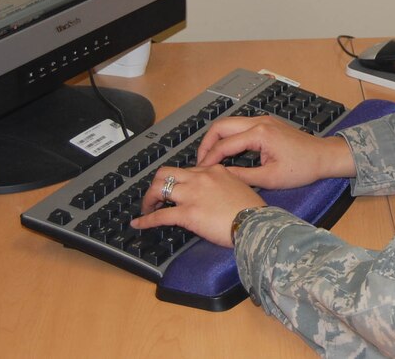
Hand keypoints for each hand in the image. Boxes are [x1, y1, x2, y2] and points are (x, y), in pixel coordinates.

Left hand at [131, 165, 264, 246]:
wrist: (256, 223)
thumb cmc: (253, 210)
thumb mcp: (240, 187)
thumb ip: (224, 184)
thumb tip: (215, 192)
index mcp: (214, 170)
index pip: (188, 170)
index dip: (178, 181)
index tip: (177, 189)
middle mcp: (200, 178)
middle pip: (167, 173)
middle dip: (157, 183)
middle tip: (157, 196)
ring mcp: (192, 195)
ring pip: (159, 188)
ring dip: (149, 199)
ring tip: (147, 208)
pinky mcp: (188, 213)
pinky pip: (160, 215)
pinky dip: (146, 220)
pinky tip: (138, 224)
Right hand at [197, 115, 355, 188]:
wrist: (323, 157)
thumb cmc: (303, 167)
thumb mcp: (270, 178)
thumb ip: (242, 176)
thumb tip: (220, 177)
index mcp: (259, 134)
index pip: (224, 144)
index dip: (209, 159)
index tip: (200, 171)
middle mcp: (259, 122)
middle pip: (221, 126)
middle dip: (207, 143)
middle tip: (200, 161)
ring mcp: (263, 120)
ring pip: (229, 124)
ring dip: (217, 139)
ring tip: (210, 158)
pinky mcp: (266, 124)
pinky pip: (240, 126)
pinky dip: (229, 137)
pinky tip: (226, 153)